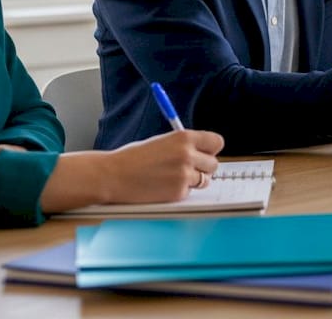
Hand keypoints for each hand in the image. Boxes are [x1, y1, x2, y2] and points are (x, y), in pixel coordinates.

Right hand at [103, 129, 225, 203]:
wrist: (114, 175)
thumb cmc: (133, 158)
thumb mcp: (162, 141)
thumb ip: (183, 145)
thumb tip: (202, 150)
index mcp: (184, 137)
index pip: (217, 142)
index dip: (210, 149)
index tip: (204, 152)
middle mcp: (188, 155)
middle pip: (214, 163)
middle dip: (203, 167)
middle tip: (188, 167)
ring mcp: (184, 175)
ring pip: (205, 179)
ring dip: (194, 180)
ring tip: (174, 177)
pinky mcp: (179, 193)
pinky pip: (190, 192)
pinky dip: (181, 191)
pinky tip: (164, 186)